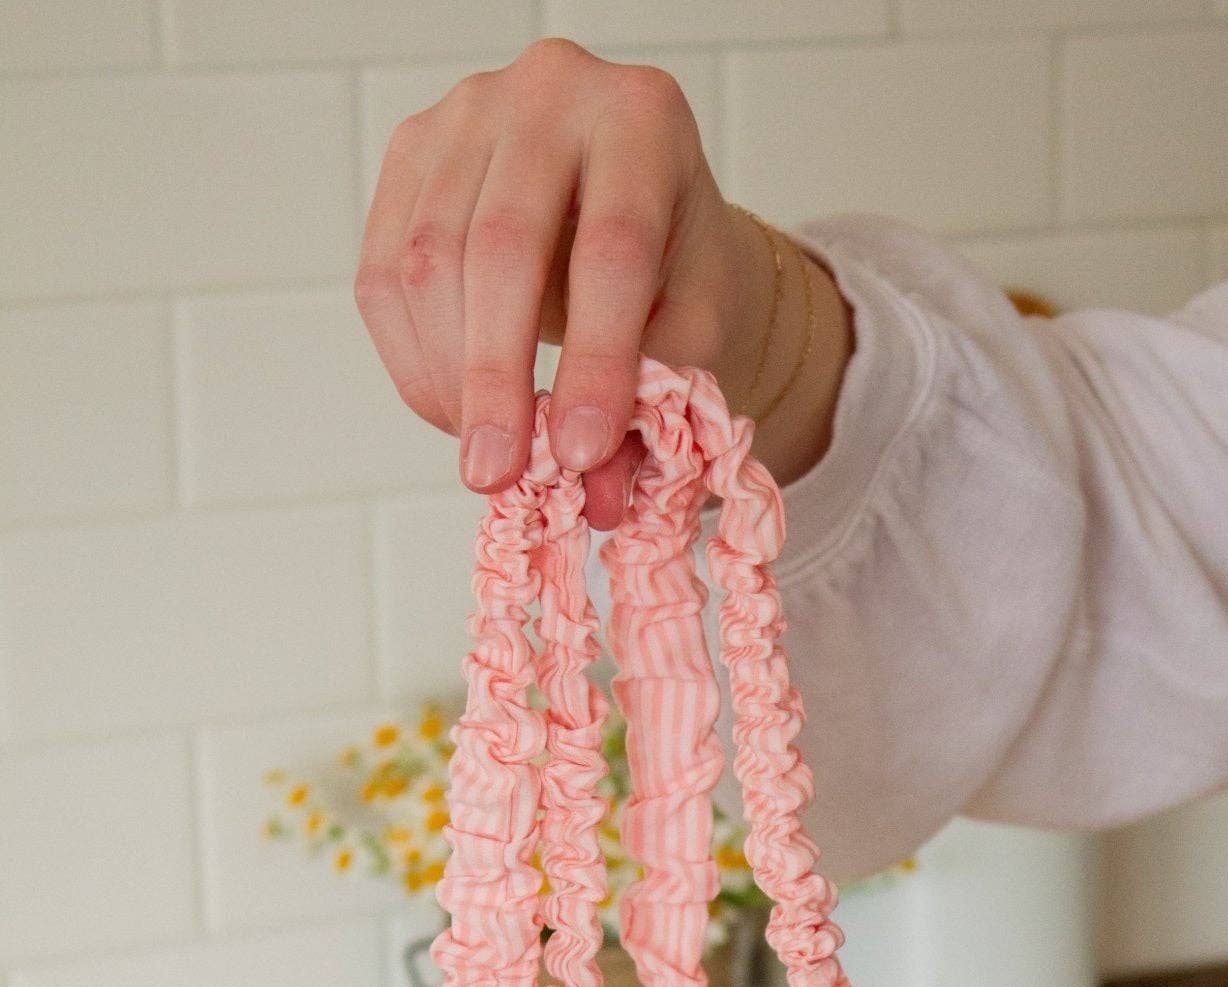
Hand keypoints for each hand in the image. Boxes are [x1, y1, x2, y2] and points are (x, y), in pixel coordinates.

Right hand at [354, 37, 759, 529]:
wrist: (633, 205)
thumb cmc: (671, 267)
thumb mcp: (691, 329)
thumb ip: (654, 403)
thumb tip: (598, 499)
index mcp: (642, 119)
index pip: (610, 248)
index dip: (595, 360)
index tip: (581, 455)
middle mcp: (549, 92)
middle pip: (502, 246)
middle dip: (497, 380)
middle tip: (498, 475)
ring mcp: (465, 113)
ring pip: (427, 262)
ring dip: (448, 380)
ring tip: (484, 453)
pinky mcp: (409, 154)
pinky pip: (382, 274)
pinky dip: (411, 362)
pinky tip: (452, 410)